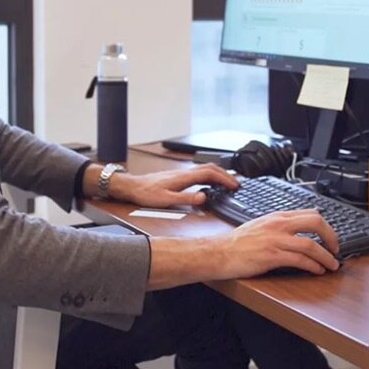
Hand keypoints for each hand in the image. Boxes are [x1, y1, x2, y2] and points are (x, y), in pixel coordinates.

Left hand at [108, 164, 238, 207]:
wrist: (132, 187)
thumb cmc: (146, 193)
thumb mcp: (166, 200)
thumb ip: (186, 199)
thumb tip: (203, 197)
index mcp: (184, 177)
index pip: (209, 173)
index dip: (224, 178)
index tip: (235, 185)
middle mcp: (184, 173)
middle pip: (210, 168)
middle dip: (225, 174)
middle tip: (236, 183)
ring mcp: (181, 174)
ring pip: (205, 169)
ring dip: (218, 174)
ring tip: (228, 182)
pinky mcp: (178, 176)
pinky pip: (198, 173)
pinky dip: (209, 176)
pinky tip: (209, 183)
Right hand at [218, 209, 340, 276]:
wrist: (220, 252)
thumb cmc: (238, 242)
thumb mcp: (261, 225)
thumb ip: (280, 224)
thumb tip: (300, 226)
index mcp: (277, 216)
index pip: (310, 213)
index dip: (326, 226)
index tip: (330, 237)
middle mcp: (278, 225)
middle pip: (315, 223)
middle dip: (331, 237)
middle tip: (336, 249)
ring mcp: (276, 240)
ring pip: (311, 245)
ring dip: (326, 257)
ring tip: (332, 265)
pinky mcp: (272, 256)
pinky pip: (300, 260)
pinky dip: (313, 266)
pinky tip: (317, 270)